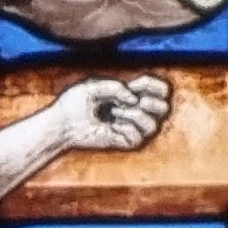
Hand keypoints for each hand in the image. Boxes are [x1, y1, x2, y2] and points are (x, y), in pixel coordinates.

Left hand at [52, 75, 172, 153]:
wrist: (63, 123)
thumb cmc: (76, 103)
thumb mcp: (95, 86)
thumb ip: (117, 88)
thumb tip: (135, 100)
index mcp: (131, 94)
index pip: (159, 90)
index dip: (153, 85)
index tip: (135, 84)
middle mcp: (135, 111)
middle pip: (165, 108)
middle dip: (154, 102)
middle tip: (137, 100)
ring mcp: (131, 128)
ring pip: (153, 126)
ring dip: (136, 115)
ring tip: (116, 111)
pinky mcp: (124, 142)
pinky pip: (138, 137)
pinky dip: (126, 127)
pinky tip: (112, 124)